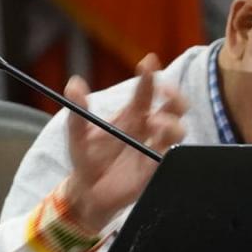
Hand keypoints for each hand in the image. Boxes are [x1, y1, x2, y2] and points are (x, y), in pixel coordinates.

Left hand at [57, 54, 187, 234]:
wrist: (85, 191)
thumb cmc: (84, 158)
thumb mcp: (76, 133)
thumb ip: (78, 109)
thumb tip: (73, 83)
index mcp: (131, 115)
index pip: (146, 91)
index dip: (149, 75)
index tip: (149, 60)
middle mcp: (147, 129)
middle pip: (174, 107)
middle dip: (175, 96)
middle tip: (164, 92)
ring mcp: (153, 148)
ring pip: (178, 130)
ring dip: (171, 123)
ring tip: (153, 123)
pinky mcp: (154, 169)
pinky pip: (171, 157)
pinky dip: (168, 150)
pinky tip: (157, 147)